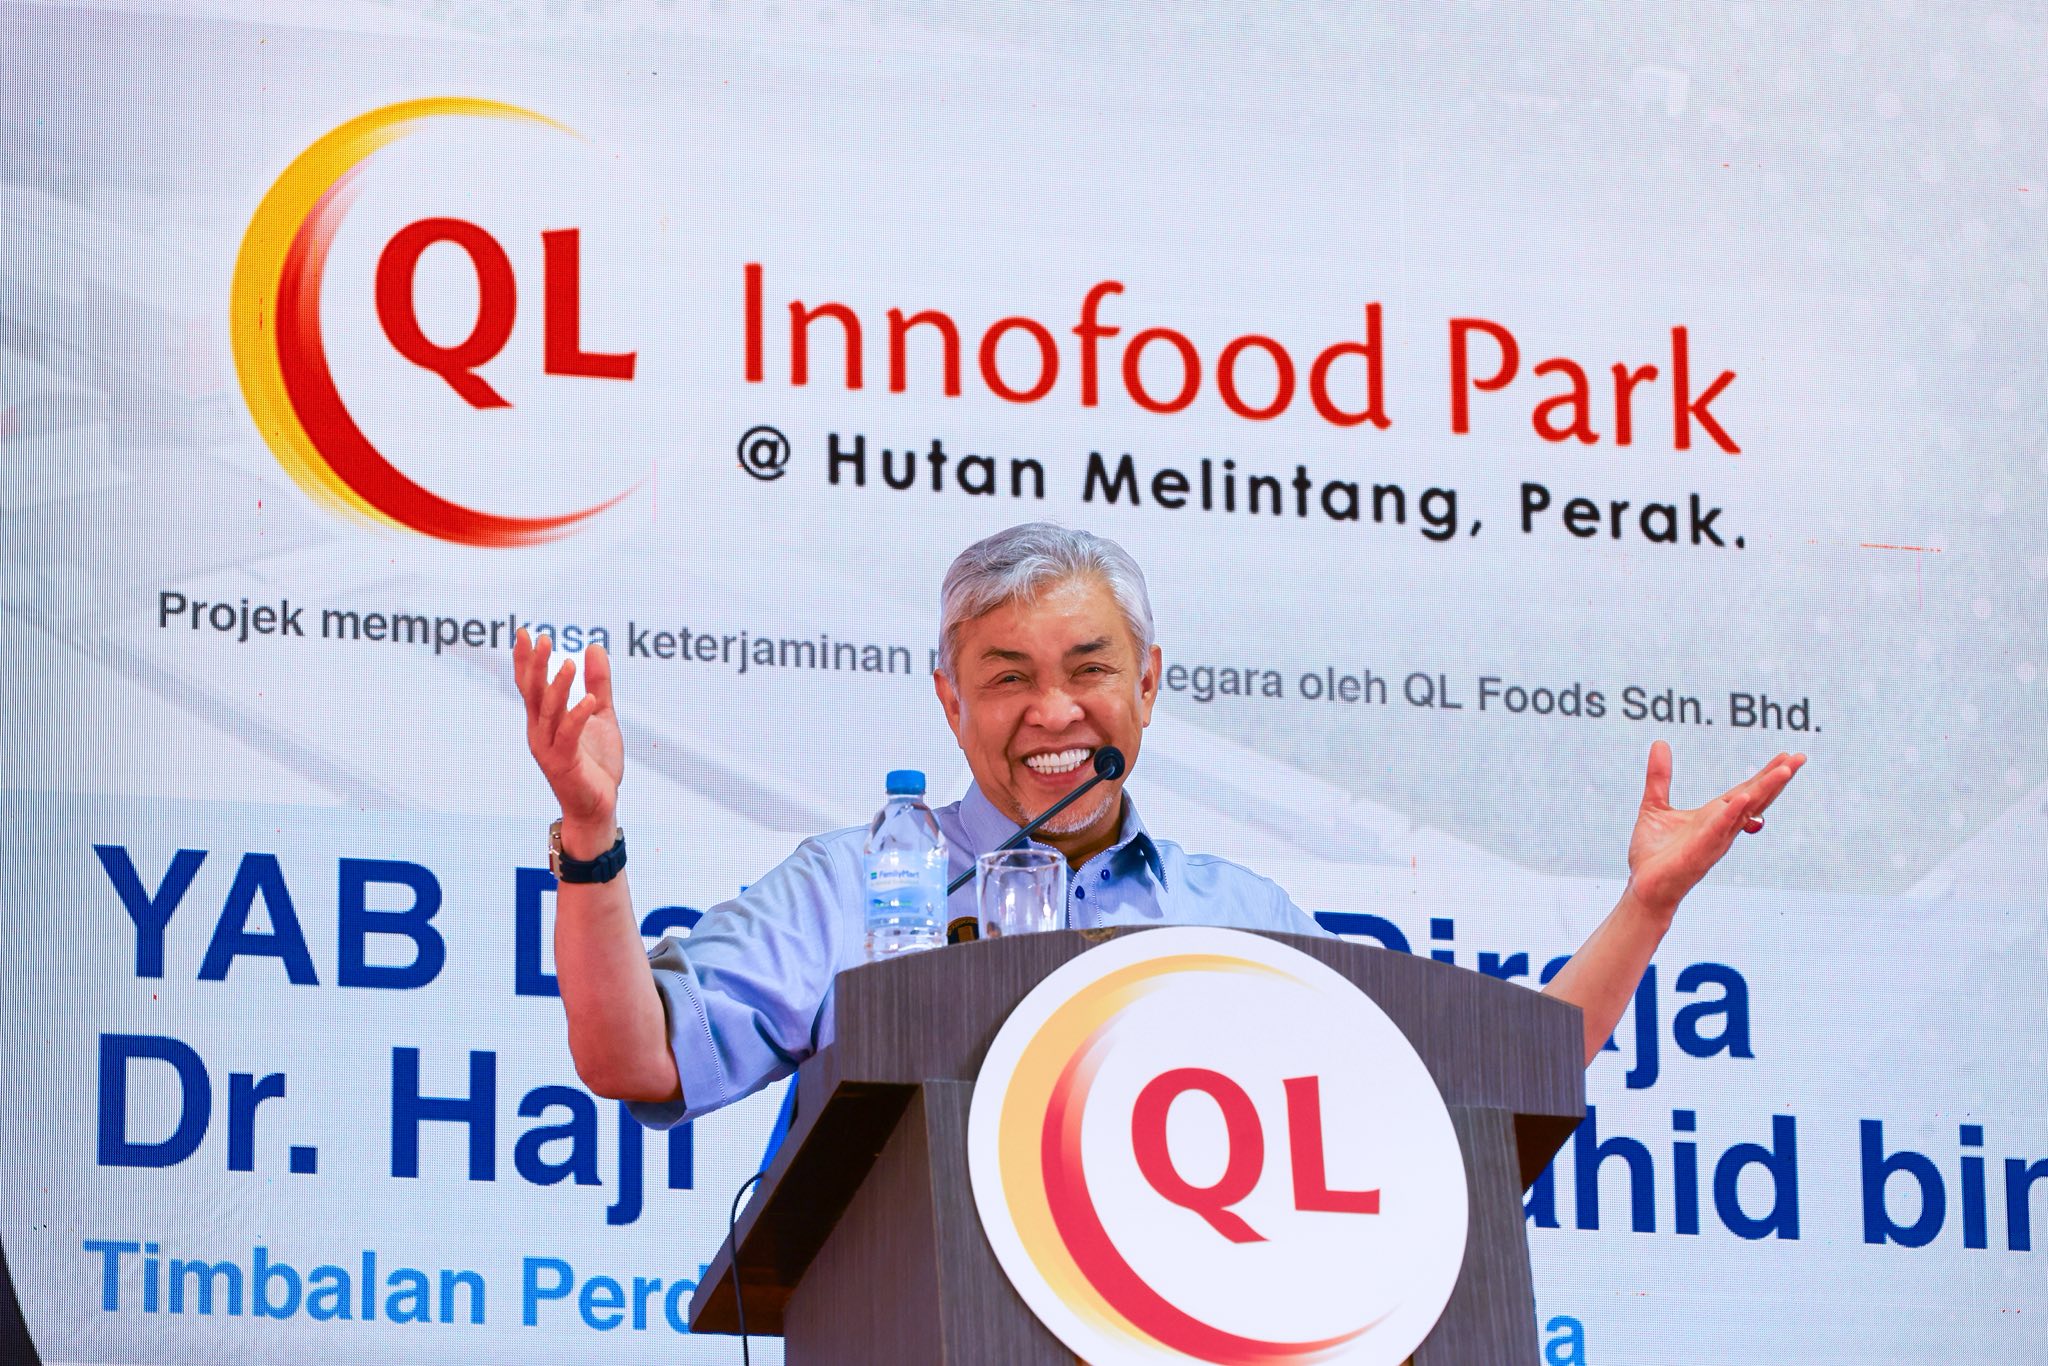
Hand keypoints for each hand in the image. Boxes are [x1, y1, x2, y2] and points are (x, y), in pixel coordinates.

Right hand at [513, 629, 623, 855]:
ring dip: (558, 687)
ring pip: (549, 712)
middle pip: (533, 693)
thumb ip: (598, 683)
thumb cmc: (596, 762)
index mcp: (544, 720)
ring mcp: (549, 748)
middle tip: (541, 639)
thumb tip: (594, 647)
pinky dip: (578, 716)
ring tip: (569, 663)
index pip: (530, 684)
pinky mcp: (564, 763)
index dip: (525, 659)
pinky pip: (569, 736)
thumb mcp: (601, 715)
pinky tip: (589, 700)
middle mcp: (540, 731)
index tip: (525, 632)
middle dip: (535, 666)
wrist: (598, 805)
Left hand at [1624, 741, 1804, 920]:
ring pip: (1745, 812)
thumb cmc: (1654, 853)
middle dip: (1778, 779)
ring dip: (1764, 791)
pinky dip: (1730, 815)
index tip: (1787, 756)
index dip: (1766, 774)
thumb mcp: (1655, 806)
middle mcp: (1721, 828)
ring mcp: (1714, 840)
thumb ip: (1659, 776)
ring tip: (1784, 771)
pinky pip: (1717, 831)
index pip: (1747, 791)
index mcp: (1714, 816)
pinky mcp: (1699, 853)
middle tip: (1799, 757)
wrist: (1644, 888)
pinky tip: (1744, 799)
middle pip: (1756, 799)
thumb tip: (1660, 743)